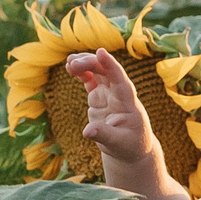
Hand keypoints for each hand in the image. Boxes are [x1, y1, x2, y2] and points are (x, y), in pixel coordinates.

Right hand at [69, 51, 152, 167]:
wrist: (130, 147)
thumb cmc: (129, 145)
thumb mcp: (118, 144)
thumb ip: (104, 136)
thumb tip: (88, 132)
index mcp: (128, 102)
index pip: (120, 80)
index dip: (111, 65)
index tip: (101, 52)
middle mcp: (119, 93)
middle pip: (106, 71)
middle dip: (91, 63)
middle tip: (73, 63)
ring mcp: (109, 93)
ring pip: (98, 71)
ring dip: (85, 63)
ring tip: (70, 63)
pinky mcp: (99, 96)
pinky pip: (90, 79)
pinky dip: (81, 72)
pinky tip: (70, 67)